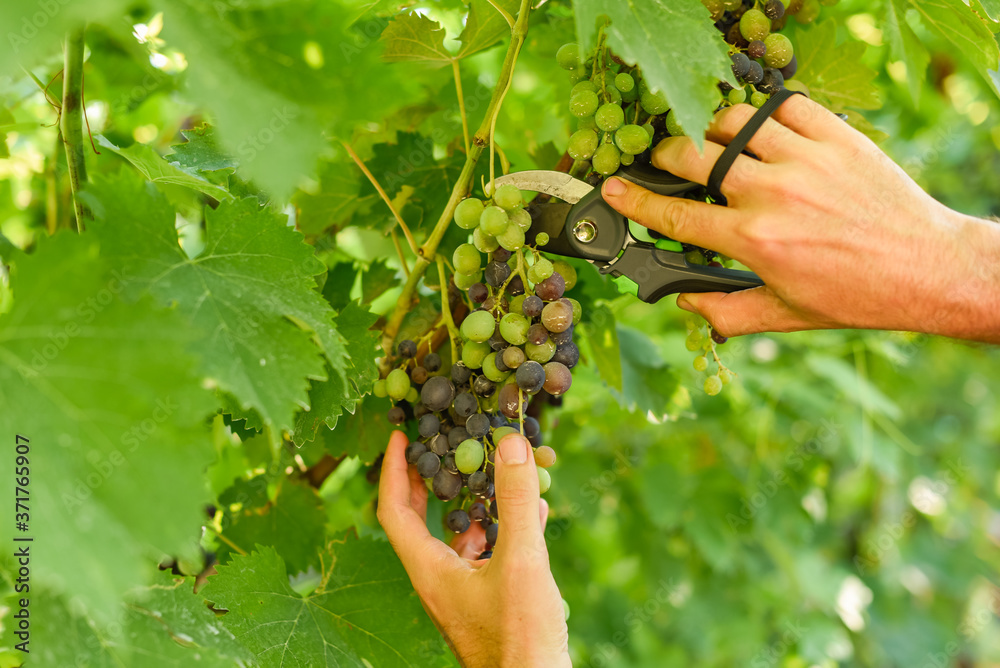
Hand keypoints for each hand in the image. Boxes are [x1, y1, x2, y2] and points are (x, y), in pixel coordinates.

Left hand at [377, 430, 570, 667]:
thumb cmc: (519, 637)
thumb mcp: (520, 562)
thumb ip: (514, 502)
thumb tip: (510, 442)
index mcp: (429, 570)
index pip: (393, 511)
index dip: (393, 470)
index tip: (399, 435)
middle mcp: (439, 579)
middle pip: (421, 520)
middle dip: (430, 479)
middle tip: (437, 444)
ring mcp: (464, 592)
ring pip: (460, 536)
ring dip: (475, 501)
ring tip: (496, 470)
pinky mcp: (490, 601)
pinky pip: (491, 553)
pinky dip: (506, 526)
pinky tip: (536, 509)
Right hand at [602, 96, 999, 342]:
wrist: (926, 268)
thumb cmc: (856, 296)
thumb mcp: (785, 317)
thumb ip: (725, 312)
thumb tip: (683, 301)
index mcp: (754, 242)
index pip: (675, 217)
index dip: (634, 200)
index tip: (612, 188)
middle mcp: (773, 195)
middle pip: (692, 158)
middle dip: (664, 157)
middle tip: (664, 161)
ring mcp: (805, 160)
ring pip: (733, 124)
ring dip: (712, 132)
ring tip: (715, 146)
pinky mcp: (837, 137)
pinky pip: (783, 106)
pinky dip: (764, 114)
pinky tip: (761, 131)